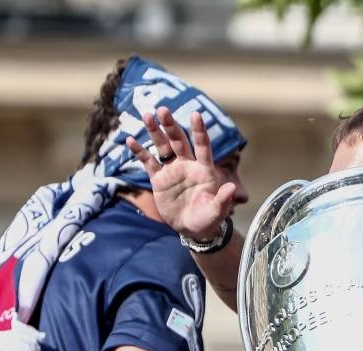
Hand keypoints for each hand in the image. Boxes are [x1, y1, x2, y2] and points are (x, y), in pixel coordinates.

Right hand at [126, 107, 235, 239]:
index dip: (199, 131)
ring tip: (147, 116)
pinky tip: (130, 140)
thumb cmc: (208, 219)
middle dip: (171, 126)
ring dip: (155, 132)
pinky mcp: (159, 180)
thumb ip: (223, 200)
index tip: (196, 114)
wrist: (192, 229)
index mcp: (204, 170)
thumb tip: (232, 188)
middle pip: (179, 141)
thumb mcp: (216, 212)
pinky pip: (149, 162)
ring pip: (163, 147)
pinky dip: (140, 152)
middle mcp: (188, 166)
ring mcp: (173, 171)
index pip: (202, 146)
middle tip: (162, 110)